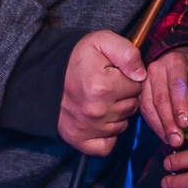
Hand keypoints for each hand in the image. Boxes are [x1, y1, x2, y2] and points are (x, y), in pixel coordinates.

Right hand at [58, 31, 146, 155]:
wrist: (45, 74)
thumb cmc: (77, 58)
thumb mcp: (102, 41)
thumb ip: (128, 53)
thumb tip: (141, 75)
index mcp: (103, 86)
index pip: (137, 86)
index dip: (129, 78)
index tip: (115, 74)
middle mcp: (96, 110)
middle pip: (132, 107)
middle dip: (124, 96)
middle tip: (108, 87)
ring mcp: (88, 128)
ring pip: (122, 125)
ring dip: (117, 114)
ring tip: (101, 100)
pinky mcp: (79, 140)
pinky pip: (108, 146)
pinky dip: (108, 136)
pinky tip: (101, 121)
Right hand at [142, 48, 187, 147]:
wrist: (172, 58)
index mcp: (176, 62)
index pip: (177, 85)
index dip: (180, 105)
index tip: (186, 123)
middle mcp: (157, 70)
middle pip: (161, 99)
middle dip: (170, 122)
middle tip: (178, 140)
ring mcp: (146, 81)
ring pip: (150, 107)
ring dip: (161, 127)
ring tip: (172, 142)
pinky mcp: (141, 93)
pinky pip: (145, 111)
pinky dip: (154, 126)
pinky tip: (164, 137)